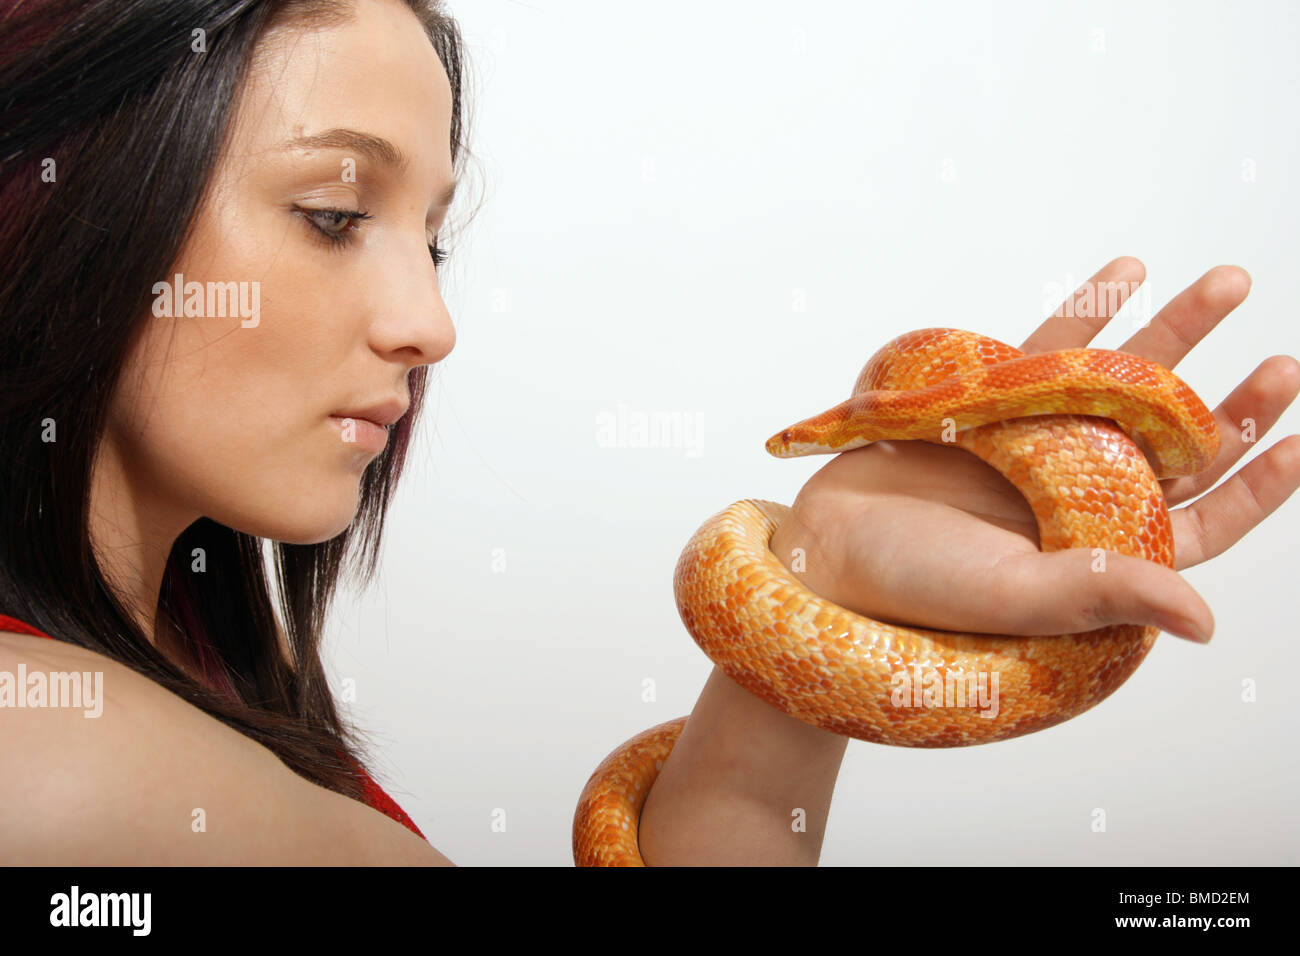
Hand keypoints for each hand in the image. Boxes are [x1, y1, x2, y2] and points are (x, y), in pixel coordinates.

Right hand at [769, 258, 1299, 643]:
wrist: (825, 545)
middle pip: (1177, 444)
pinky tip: (1129, 270)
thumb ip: (1105, 592)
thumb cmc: (911, 590)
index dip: (1257, 487)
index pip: (1199, 522)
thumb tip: (1206, 620)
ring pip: (1126, 384)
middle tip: (1287, 366)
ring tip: (1230, 281)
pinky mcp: (993, 404)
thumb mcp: (1011, 596)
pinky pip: (1053, 349)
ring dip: (1178, 334)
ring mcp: (1039, 445)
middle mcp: (1079, 495)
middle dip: (1236, 404)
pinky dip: (1091, 309)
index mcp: (1096, 550)